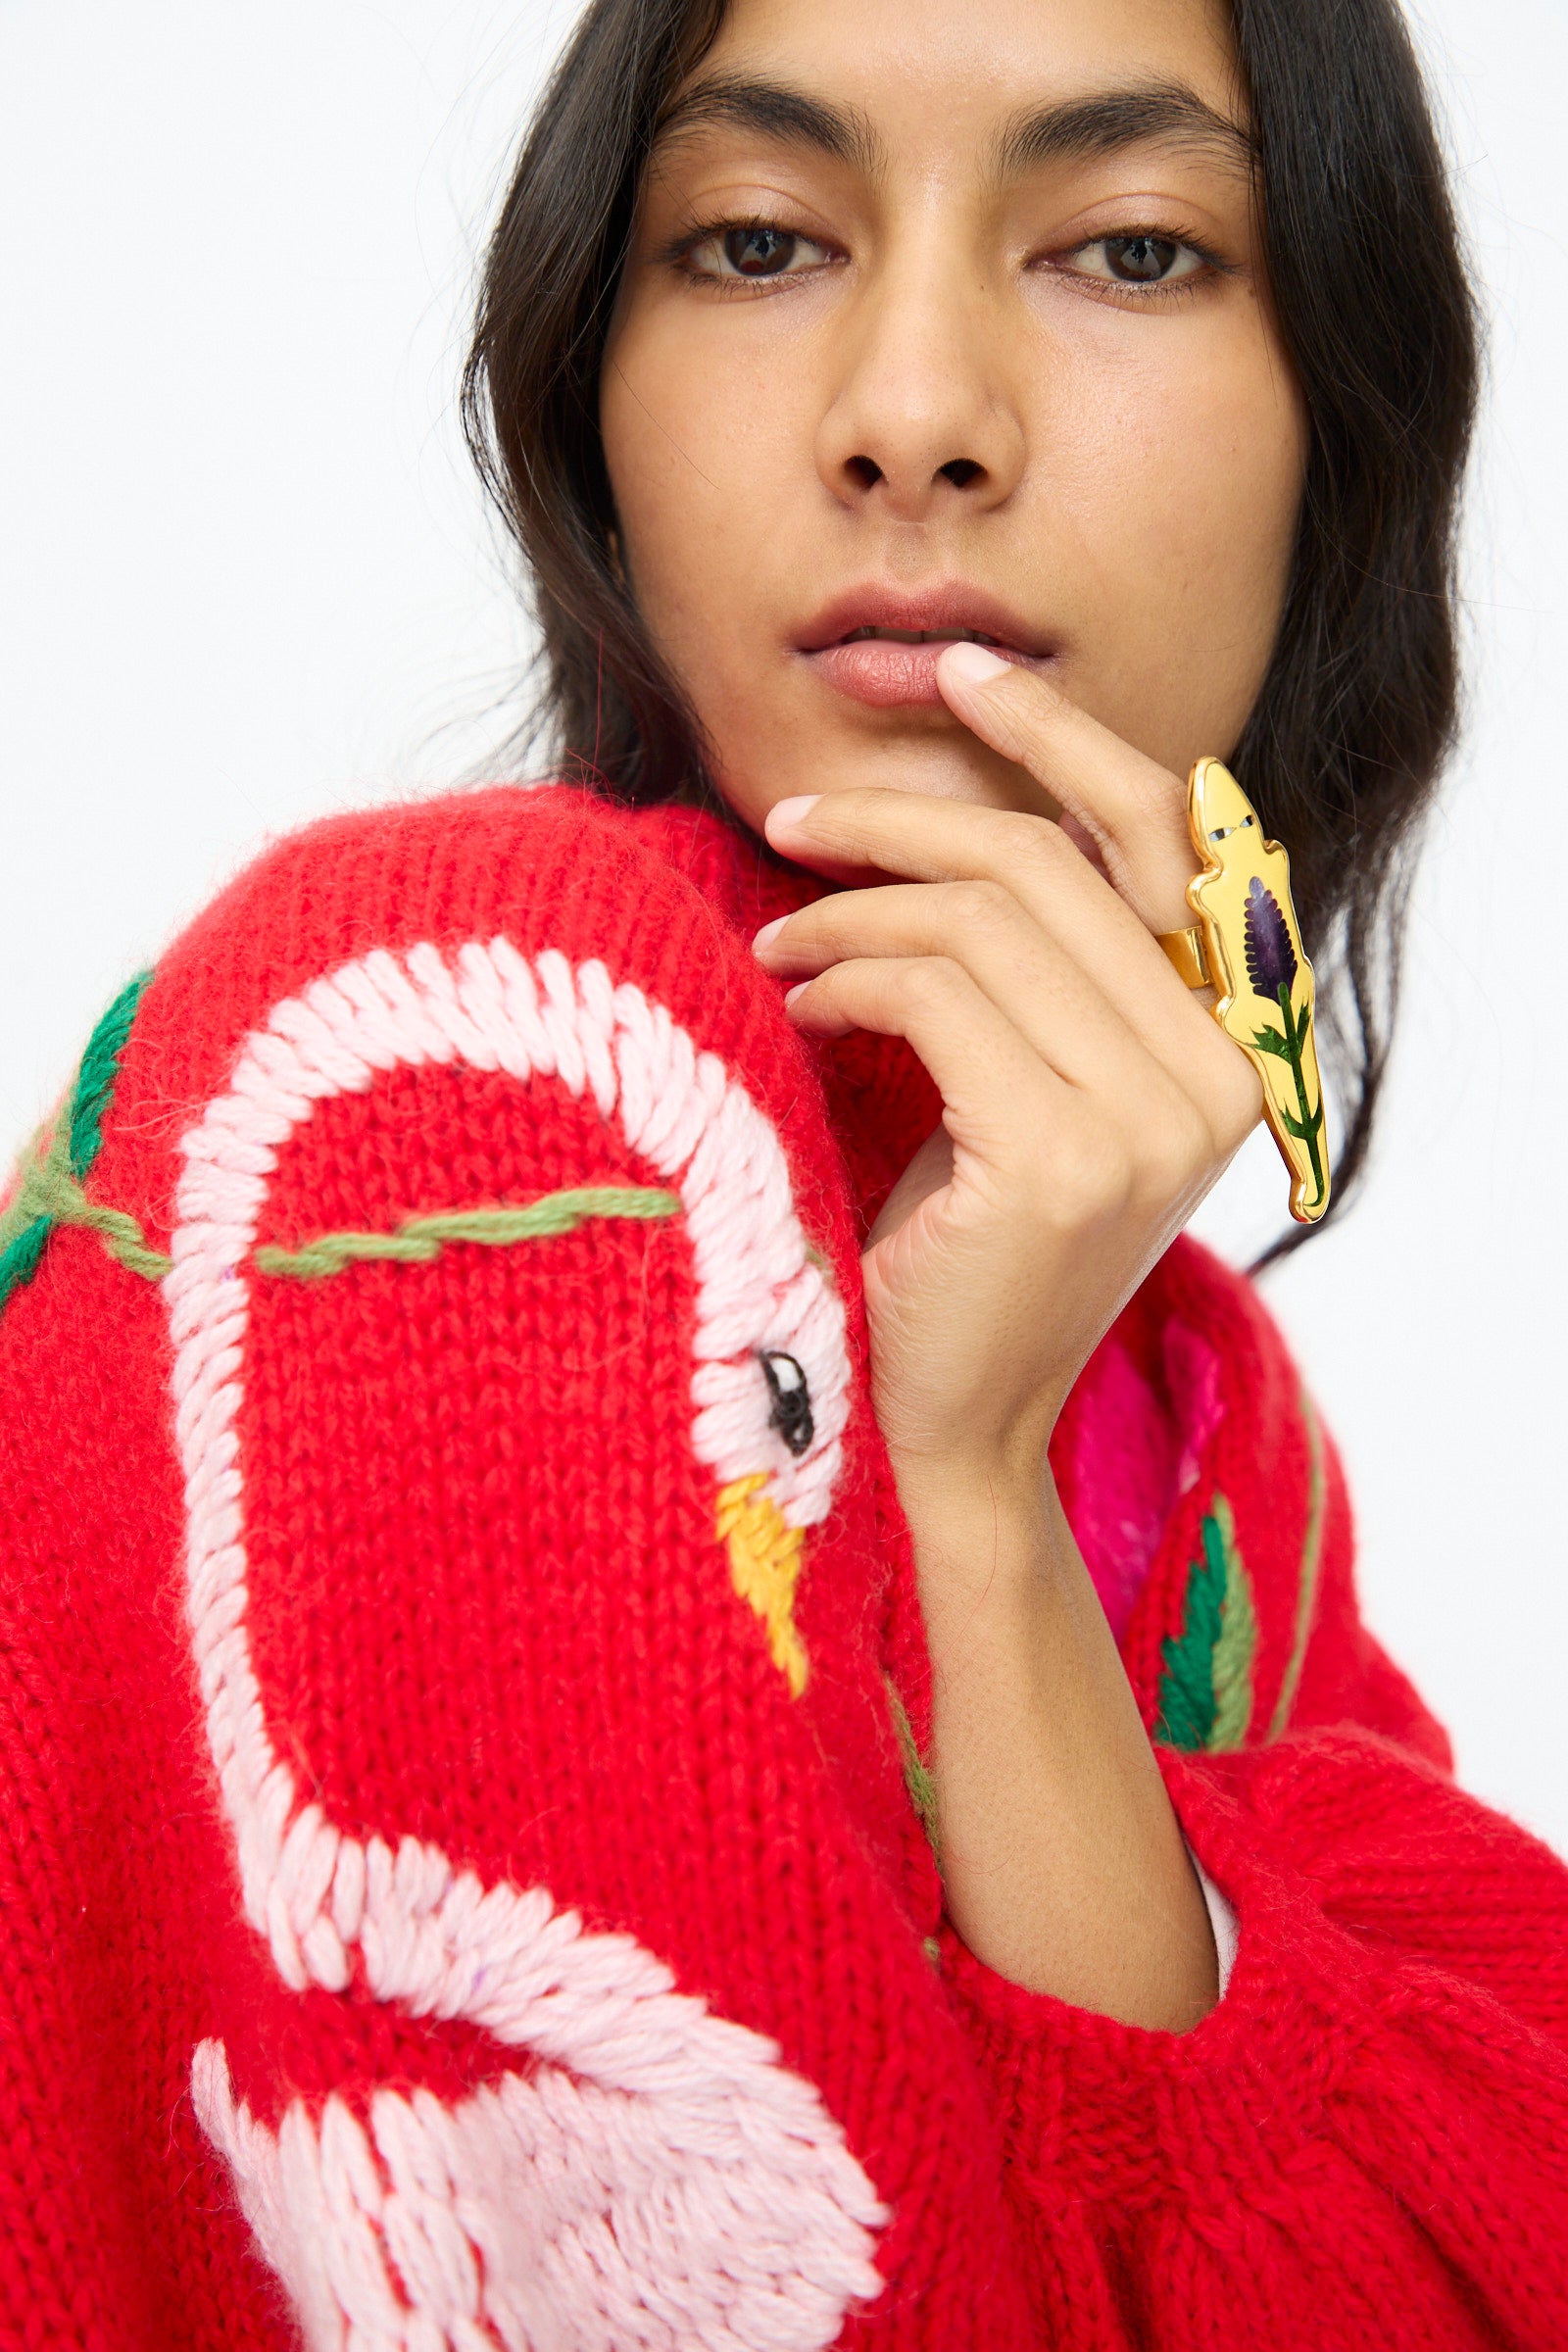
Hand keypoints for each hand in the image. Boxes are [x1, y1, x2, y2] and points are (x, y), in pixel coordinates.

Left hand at [755, 649, 1260, 1485]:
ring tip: (776, 946)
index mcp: (1226, 1043)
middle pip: (1045, 862)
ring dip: (848, 914)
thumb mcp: (1020, 1089)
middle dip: (901, 818)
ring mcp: (1153, 1118)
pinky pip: (932, 992)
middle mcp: (1215, 1073)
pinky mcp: (1067, 1157)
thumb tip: (946, 809)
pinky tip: (796, 1010)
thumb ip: (1033, 967)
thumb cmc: (958, 1252)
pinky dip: (844, 980)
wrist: (941, 1428)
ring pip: (977, 919)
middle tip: (794, 820)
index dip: (1060, 738)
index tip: (959, 673)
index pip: (1163, 833)